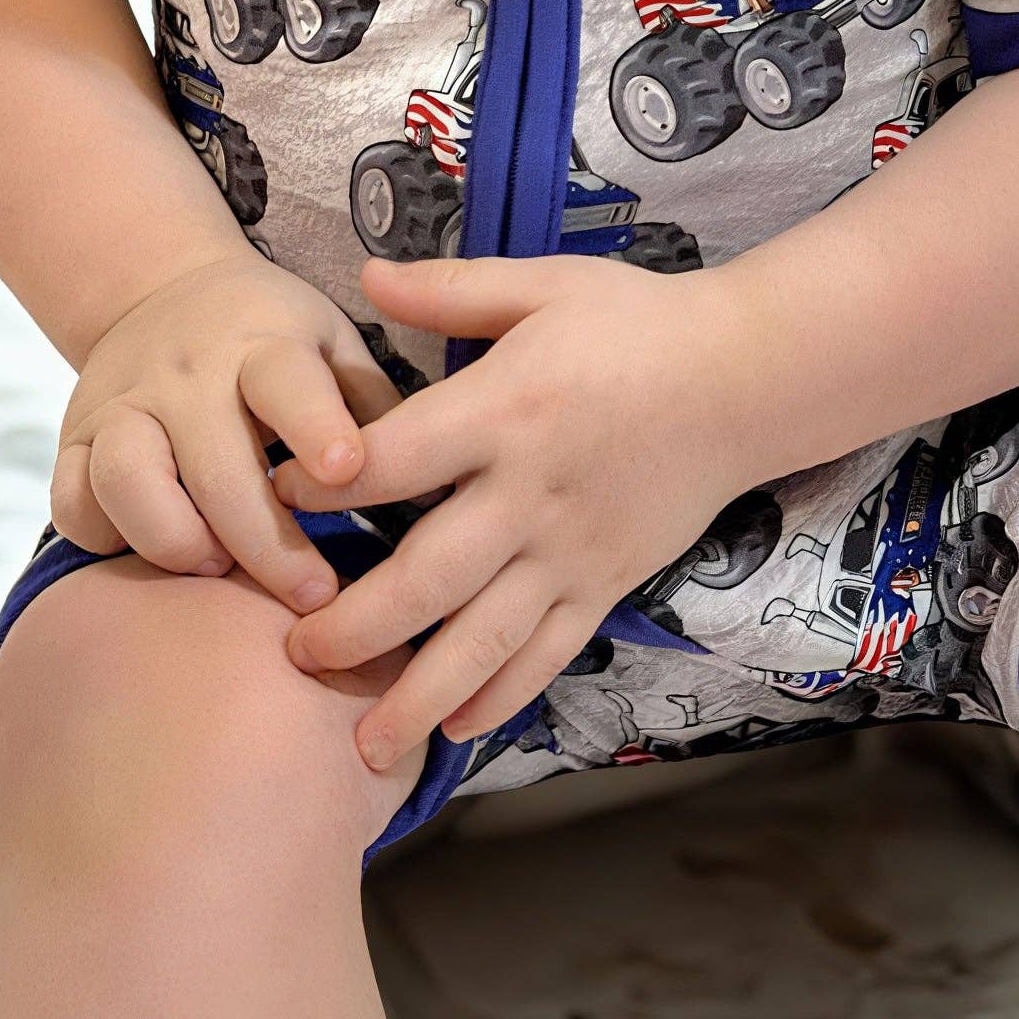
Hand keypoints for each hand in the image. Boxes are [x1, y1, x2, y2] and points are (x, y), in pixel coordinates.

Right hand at [50, 249, 406, 615]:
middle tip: (315, 597)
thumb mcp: (335, 346)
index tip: (348, 472)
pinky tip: (150, 551)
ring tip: (216, 568)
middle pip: (215, 466)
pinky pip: (72, 502)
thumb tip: (443, 490)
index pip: (286, 381)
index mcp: (264, 342)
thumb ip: (377, 408)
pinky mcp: (72, 437)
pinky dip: (106, 536)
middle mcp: (187, 371)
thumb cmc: (277, 343)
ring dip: (176, 539)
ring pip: (127, 479)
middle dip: (266, 544)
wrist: (164, 290)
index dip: (316, 427)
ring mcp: (122, 403)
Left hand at [270, 251, 756, 772]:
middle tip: (293, 655)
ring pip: (485, 640)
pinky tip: (455, 731)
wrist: (744, 377)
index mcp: (506, 410)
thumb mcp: (544, 283)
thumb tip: (363, 272)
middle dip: (355, 625)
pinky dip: (501, 699)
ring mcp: (570, 552)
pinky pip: (547, 655)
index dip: (326, 481)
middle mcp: (531, 493)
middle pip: (428, 576)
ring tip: (362, 746)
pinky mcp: (606, 585)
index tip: (274, 497)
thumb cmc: (636, 322)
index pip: (397, 459)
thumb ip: (451, 287)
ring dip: (420, 695)